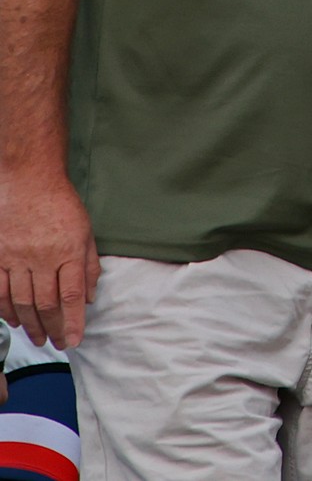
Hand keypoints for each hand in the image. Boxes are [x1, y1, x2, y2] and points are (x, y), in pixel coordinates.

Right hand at [0, 169, 98, 348]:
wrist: (29, 181)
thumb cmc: (61, 205)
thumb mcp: (86, 232)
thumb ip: (88, 266)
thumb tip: (89, 299)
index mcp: (69, 251)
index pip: (72, 296)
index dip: (73, 322)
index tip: (74, 340)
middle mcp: (42, 257)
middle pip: (46, 303)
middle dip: (52, 328)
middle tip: (56, 344)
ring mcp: (16, 257)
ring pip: (21, 301)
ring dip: (30, 324)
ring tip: (38, 338)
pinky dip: (6, 309)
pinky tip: (14, 321)